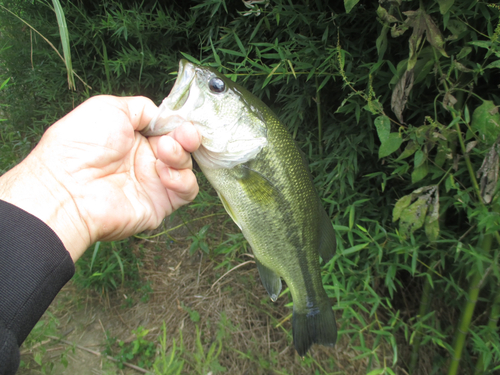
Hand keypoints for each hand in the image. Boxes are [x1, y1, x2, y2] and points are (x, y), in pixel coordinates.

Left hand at [0, 95, 200, 260]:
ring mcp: (153, 182)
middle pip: (181, 146)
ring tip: (166, 151)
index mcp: (132, 137)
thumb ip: (141, 108)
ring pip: (186, 167)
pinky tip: (164, 172)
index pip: (167, 128)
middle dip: (187, 137)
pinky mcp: (160, 204)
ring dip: (181, 156)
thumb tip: (162, 116)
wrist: (69, 186)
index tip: (181, 120)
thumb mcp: (109, 107)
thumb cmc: (81, 145)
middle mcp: (144, 159)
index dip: (177, 123)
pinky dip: (183, 180)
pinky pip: (187, 191)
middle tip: (186, 134)